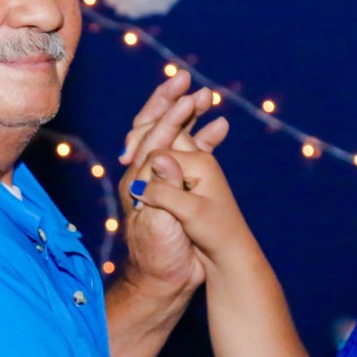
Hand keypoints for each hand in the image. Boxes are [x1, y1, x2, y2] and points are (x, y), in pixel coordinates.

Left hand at [116, 73, 226, 294]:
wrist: (167, 277)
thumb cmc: (159, 253)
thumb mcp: (156, 220)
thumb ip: (158, 187)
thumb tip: (161, 156)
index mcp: (137, 177)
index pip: (152, 136)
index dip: (170, 115)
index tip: (188, 96)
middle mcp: (146, 173)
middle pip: (156, 127)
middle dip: (171, 102)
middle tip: (186, 79)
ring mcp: (161, 179)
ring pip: (174, 137)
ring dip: (189, 115)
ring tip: (207, 97)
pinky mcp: (177, 189)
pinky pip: (189, 155)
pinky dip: (203, 137)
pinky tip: (219, 126)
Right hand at [129, 147, 256, 272]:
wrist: (230, 249)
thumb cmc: (215, 232)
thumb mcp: (190, 213)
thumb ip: (166, 191)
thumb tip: (143, 172)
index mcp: (200, 161)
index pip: (157, 155)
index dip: (143, 175)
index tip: (139, 203)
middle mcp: (198, 158)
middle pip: (161, 142)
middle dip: (143, 155)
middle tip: (127, 170)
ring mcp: (194, 168)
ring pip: (162, 153)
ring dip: (147, 164)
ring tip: (135, 185)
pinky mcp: (189, 179)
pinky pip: (166, 165)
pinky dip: (153, 172)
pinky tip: (144, 186)